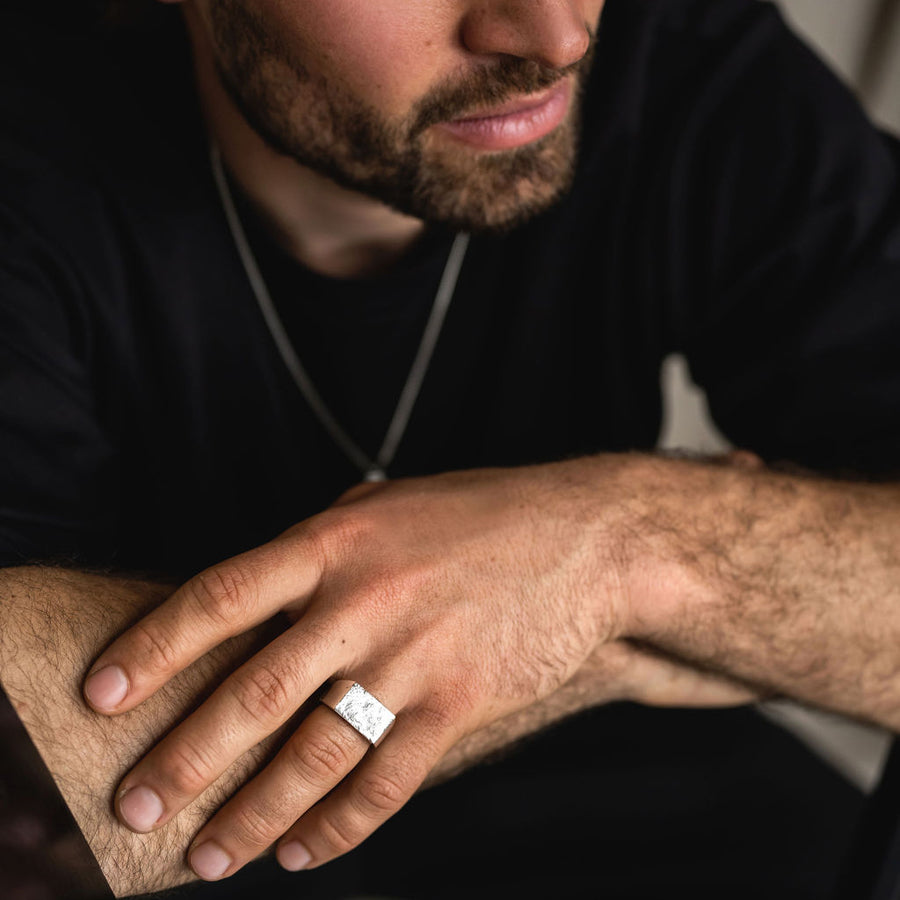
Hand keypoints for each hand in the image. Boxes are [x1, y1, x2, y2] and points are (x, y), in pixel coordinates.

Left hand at [80, 456, 757, 880]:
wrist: (585, 539)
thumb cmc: (478, 516)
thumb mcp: (387, 505)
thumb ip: (321, 547)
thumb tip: (259, 595)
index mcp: (334, 539)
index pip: (218, 598)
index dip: (151, 650)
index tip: (101, 696)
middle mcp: (363, 601)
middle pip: (251, 694)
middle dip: (182, 761)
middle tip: (135, 809)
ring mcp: (413, 657)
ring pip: (313, 755)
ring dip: (252, 814)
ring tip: (208, 854)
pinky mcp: (459, 704)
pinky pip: (386, 783)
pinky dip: (340, 827)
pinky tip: (306, 850)